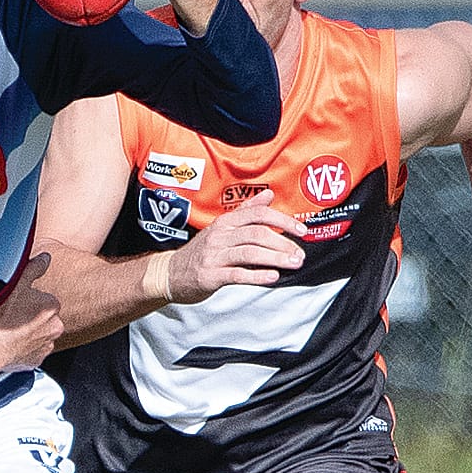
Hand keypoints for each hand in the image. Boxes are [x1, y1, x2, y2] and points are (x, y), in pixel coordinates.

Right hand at [0, 253, 63, 368]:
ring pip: (38, 336)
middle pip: (44, 319)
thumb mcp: (17, 282)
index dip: (30, 300)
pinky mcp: (35, 360)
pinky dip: (23, 348)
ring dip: (28, 333)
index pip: (45, 300)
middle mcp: (54, 327)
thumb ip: (34, 268)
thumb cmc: (0, 314)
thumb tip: (45, 258)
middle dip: (32, 317)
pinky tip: (10, 343)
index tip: (17, 302)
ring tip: (9, 330)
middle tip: (12, 316)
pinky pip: (31, 352)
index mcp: (52, 306)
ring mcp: (45, 345)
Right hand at [167, 189, 305, 303]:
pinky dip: (256, 276)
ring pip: (249, 253)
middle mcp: (219, 236)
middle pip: (256, 234)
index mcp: (225, 222)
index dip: (283, 221)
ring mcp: (213, 255)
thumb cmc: (201, 252)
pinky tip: (272, 277)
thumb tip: (269, 195)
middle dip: (283, 243)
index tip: (301, 230)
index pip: (257, 215)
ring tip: (293, 264)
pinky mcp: (209, 275)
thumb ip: (246, 212)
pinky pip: (236, 274)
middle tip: (300, 254)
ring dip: (275, 258)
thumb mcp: (221, 227)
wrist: (169, 273)